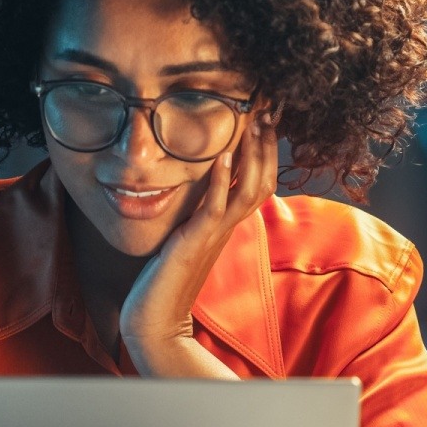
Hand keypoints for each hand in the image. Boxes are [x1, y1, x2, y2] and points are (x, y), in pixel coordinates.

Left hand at [119, 108, 278, 374]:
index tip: (268, 115)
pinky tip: (223, 154)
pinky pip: (215, 207)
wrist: (155, 319)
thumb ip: (197, 214)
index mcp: (227, 225)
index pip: (260, 180)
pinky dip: (221, 179)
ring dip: (252, 154)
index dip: (267, 149)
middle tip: (272, 106)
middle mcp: (227, 227)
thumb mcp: (186, 237)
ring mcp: (214, 235)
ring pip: (248, 189)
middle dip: (268, 142)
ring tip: (255, 121)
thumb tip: (200, 188)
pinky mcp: (195, 242)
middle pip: (264, 179)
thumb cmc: (165, 280)